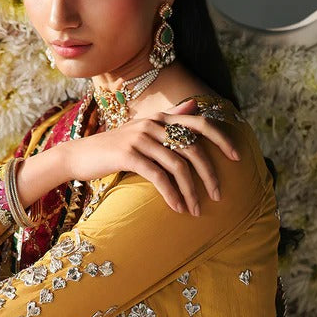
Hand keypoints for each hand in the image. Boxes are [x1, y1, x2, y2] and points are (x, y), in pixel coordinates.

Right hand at [63, 97, 240, 214]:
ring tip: (196, 210)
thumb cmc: (113, 148)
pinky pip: (159, 176)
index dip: (222, 138)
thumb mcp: (142, 130)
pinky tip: (177, 208)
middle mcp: (153, 124)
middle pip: (193, 148)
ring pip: (178, 165)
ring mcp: (140, 138)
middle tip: (218, 195)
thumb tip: (195, 107)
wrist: (78, 156)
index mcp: (160, 118)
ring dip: (191, 191)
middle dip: (209, 174)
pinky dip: (172, 194)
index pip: (200, 123)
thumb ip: (169, 119)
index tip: (237, 157)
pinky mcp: (129, 155)